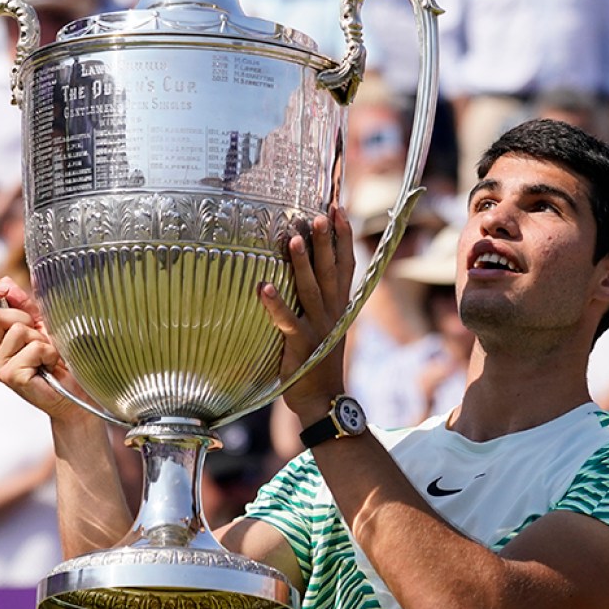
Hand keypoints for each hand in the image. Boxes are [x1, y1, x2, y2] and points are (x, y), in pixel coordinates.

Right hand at [0, 279, 93, 422]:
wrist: (75, 390)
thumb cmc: (60, 359)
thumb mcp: (42, 324)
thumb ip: (24, 304)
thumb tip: (6, 281)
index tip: (3, 287)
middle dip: (25, 319)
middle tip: (40, 337)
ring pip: (17, 330)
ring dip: (41, 338)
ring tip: (47, 355)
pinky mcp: (11, 377)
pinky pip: (33, 348)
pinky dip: (48, 352)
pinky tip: (49, 366)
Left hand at [259, 209, 355, 426]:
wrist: (323, 400)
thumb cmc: (318, 360)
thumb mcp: (327, 325)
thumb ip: (321, 298)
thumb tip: (311, 268)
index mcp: (339, 305)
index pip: (346, 264)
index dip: (343, 236)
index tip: (338, 208)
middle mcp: (332, 312)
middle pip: (331, 270)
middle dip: (326, 240)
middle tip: (320, 212)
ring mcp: (318, 328)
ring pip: (310, 289)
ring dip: (301, 263)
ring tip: (292, 237)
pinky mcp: (300, 344)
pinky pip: (286, 320)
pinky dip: (275, 304)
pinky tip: (263, 287)